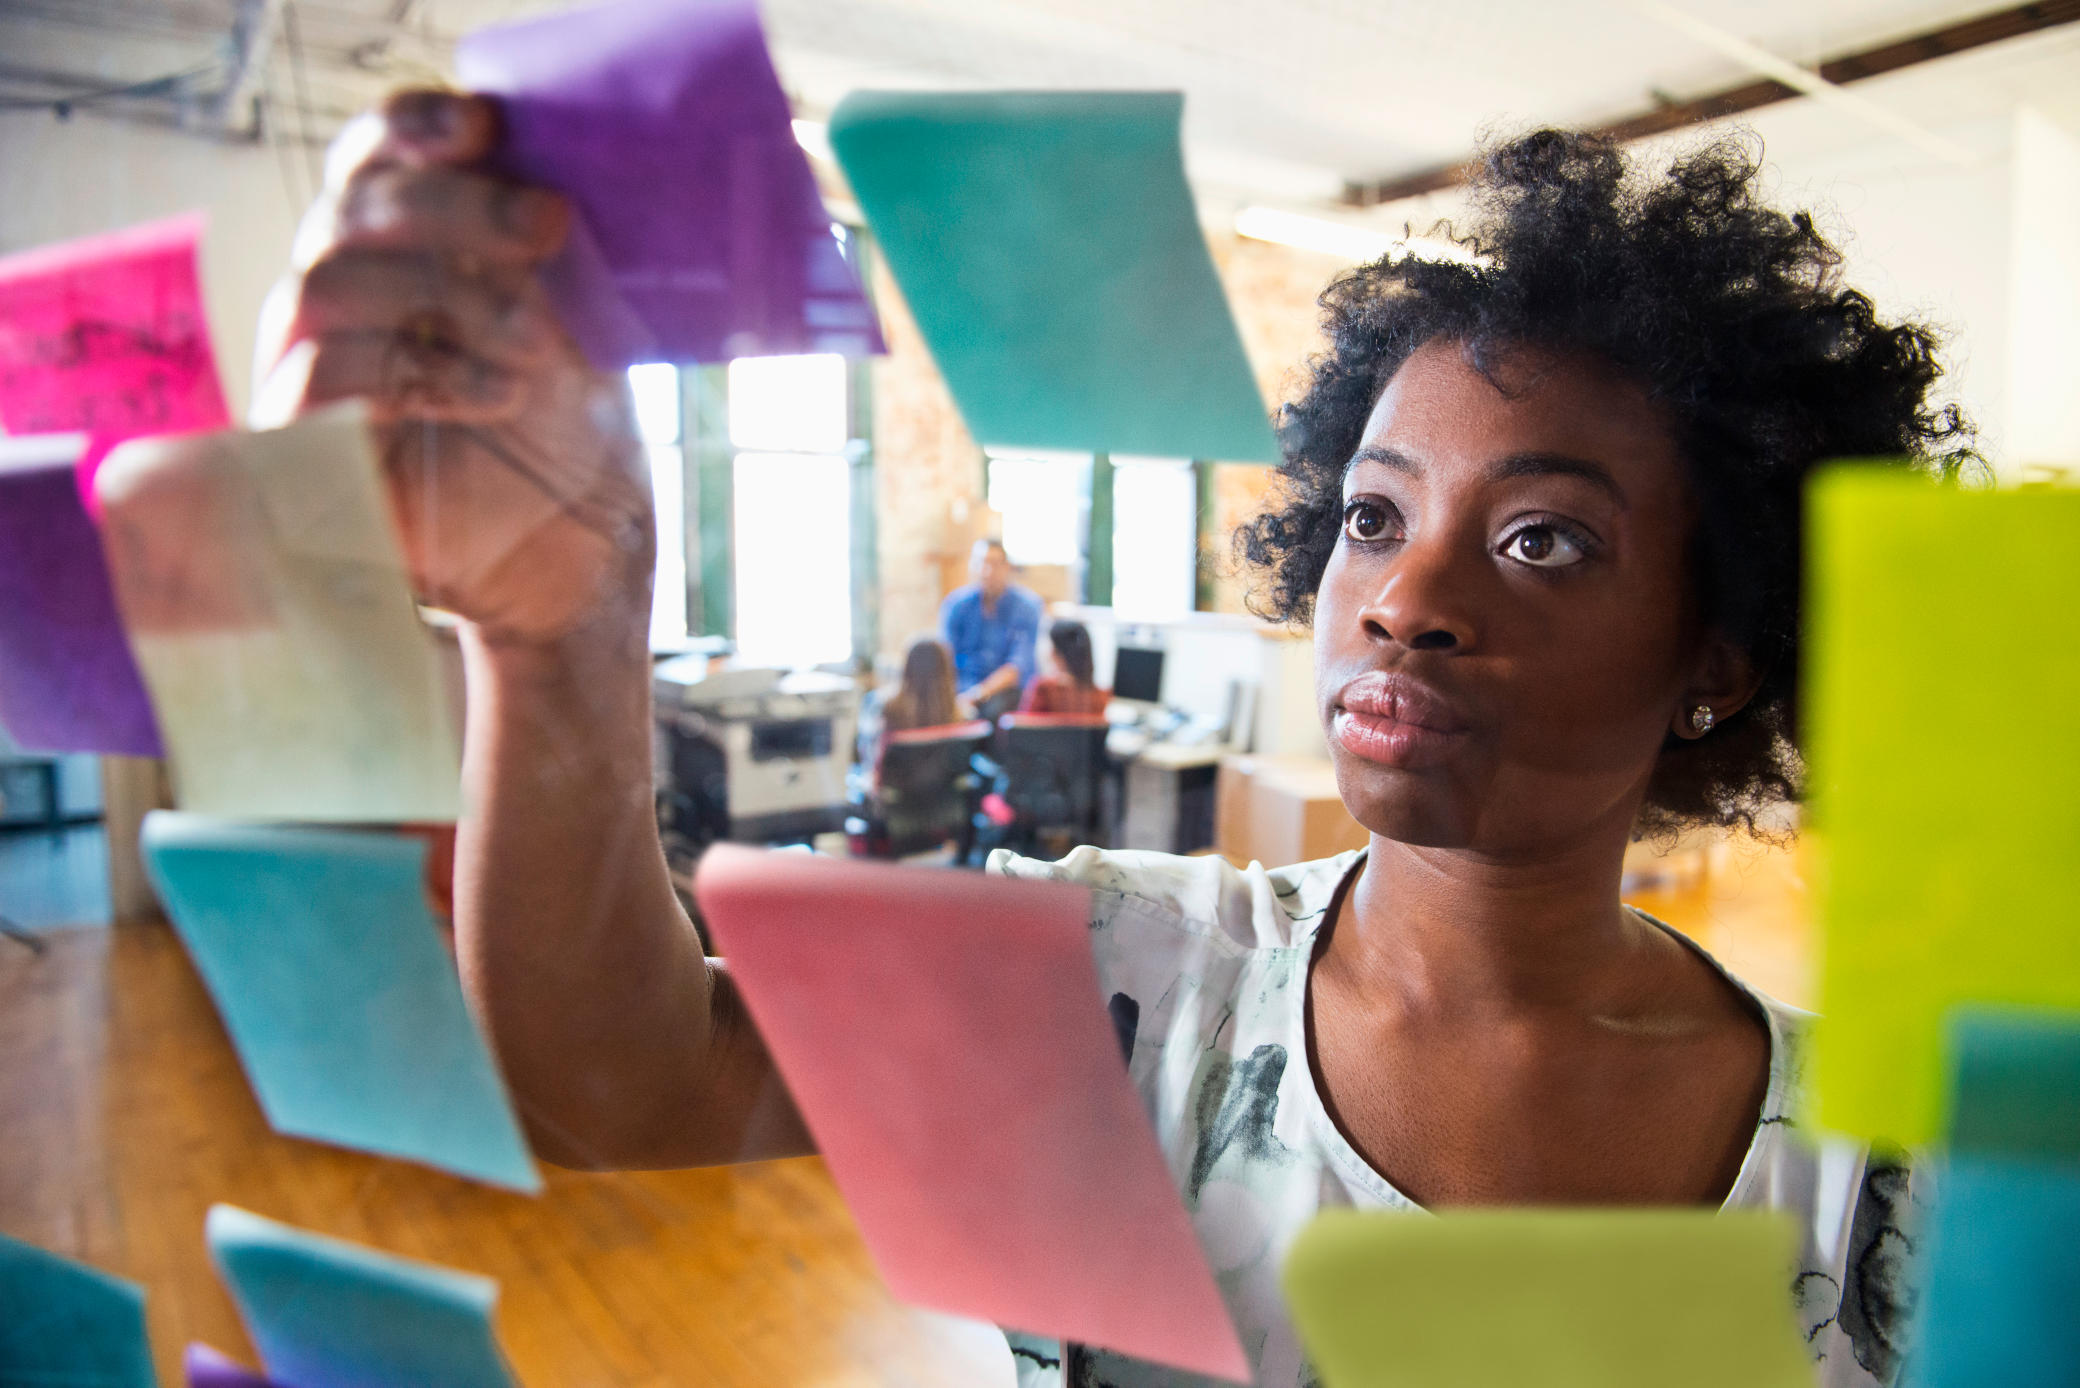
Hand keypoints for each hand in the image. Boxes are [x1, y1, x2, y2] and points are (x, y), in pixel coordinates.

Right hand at [252, 89, 651, 648]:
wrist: (578, 566)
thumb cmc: (574, 441)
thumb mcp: (577, 328)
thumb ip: (544, 255)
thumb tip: (547, 173)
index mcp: (396, 258)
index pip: (370, 162)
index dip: (412, 127)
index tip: (487, 123)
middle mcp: (334, 306)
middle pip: (347, 212)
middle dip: (454, 205)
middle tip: (547, 224)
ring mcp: (308, 375)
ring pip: (327, 287)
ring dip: (447, 297)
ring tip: (538, 341)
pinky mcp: (305, 456)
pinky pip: (326, 385)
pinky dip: (425, 374)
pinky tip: (502, 393)